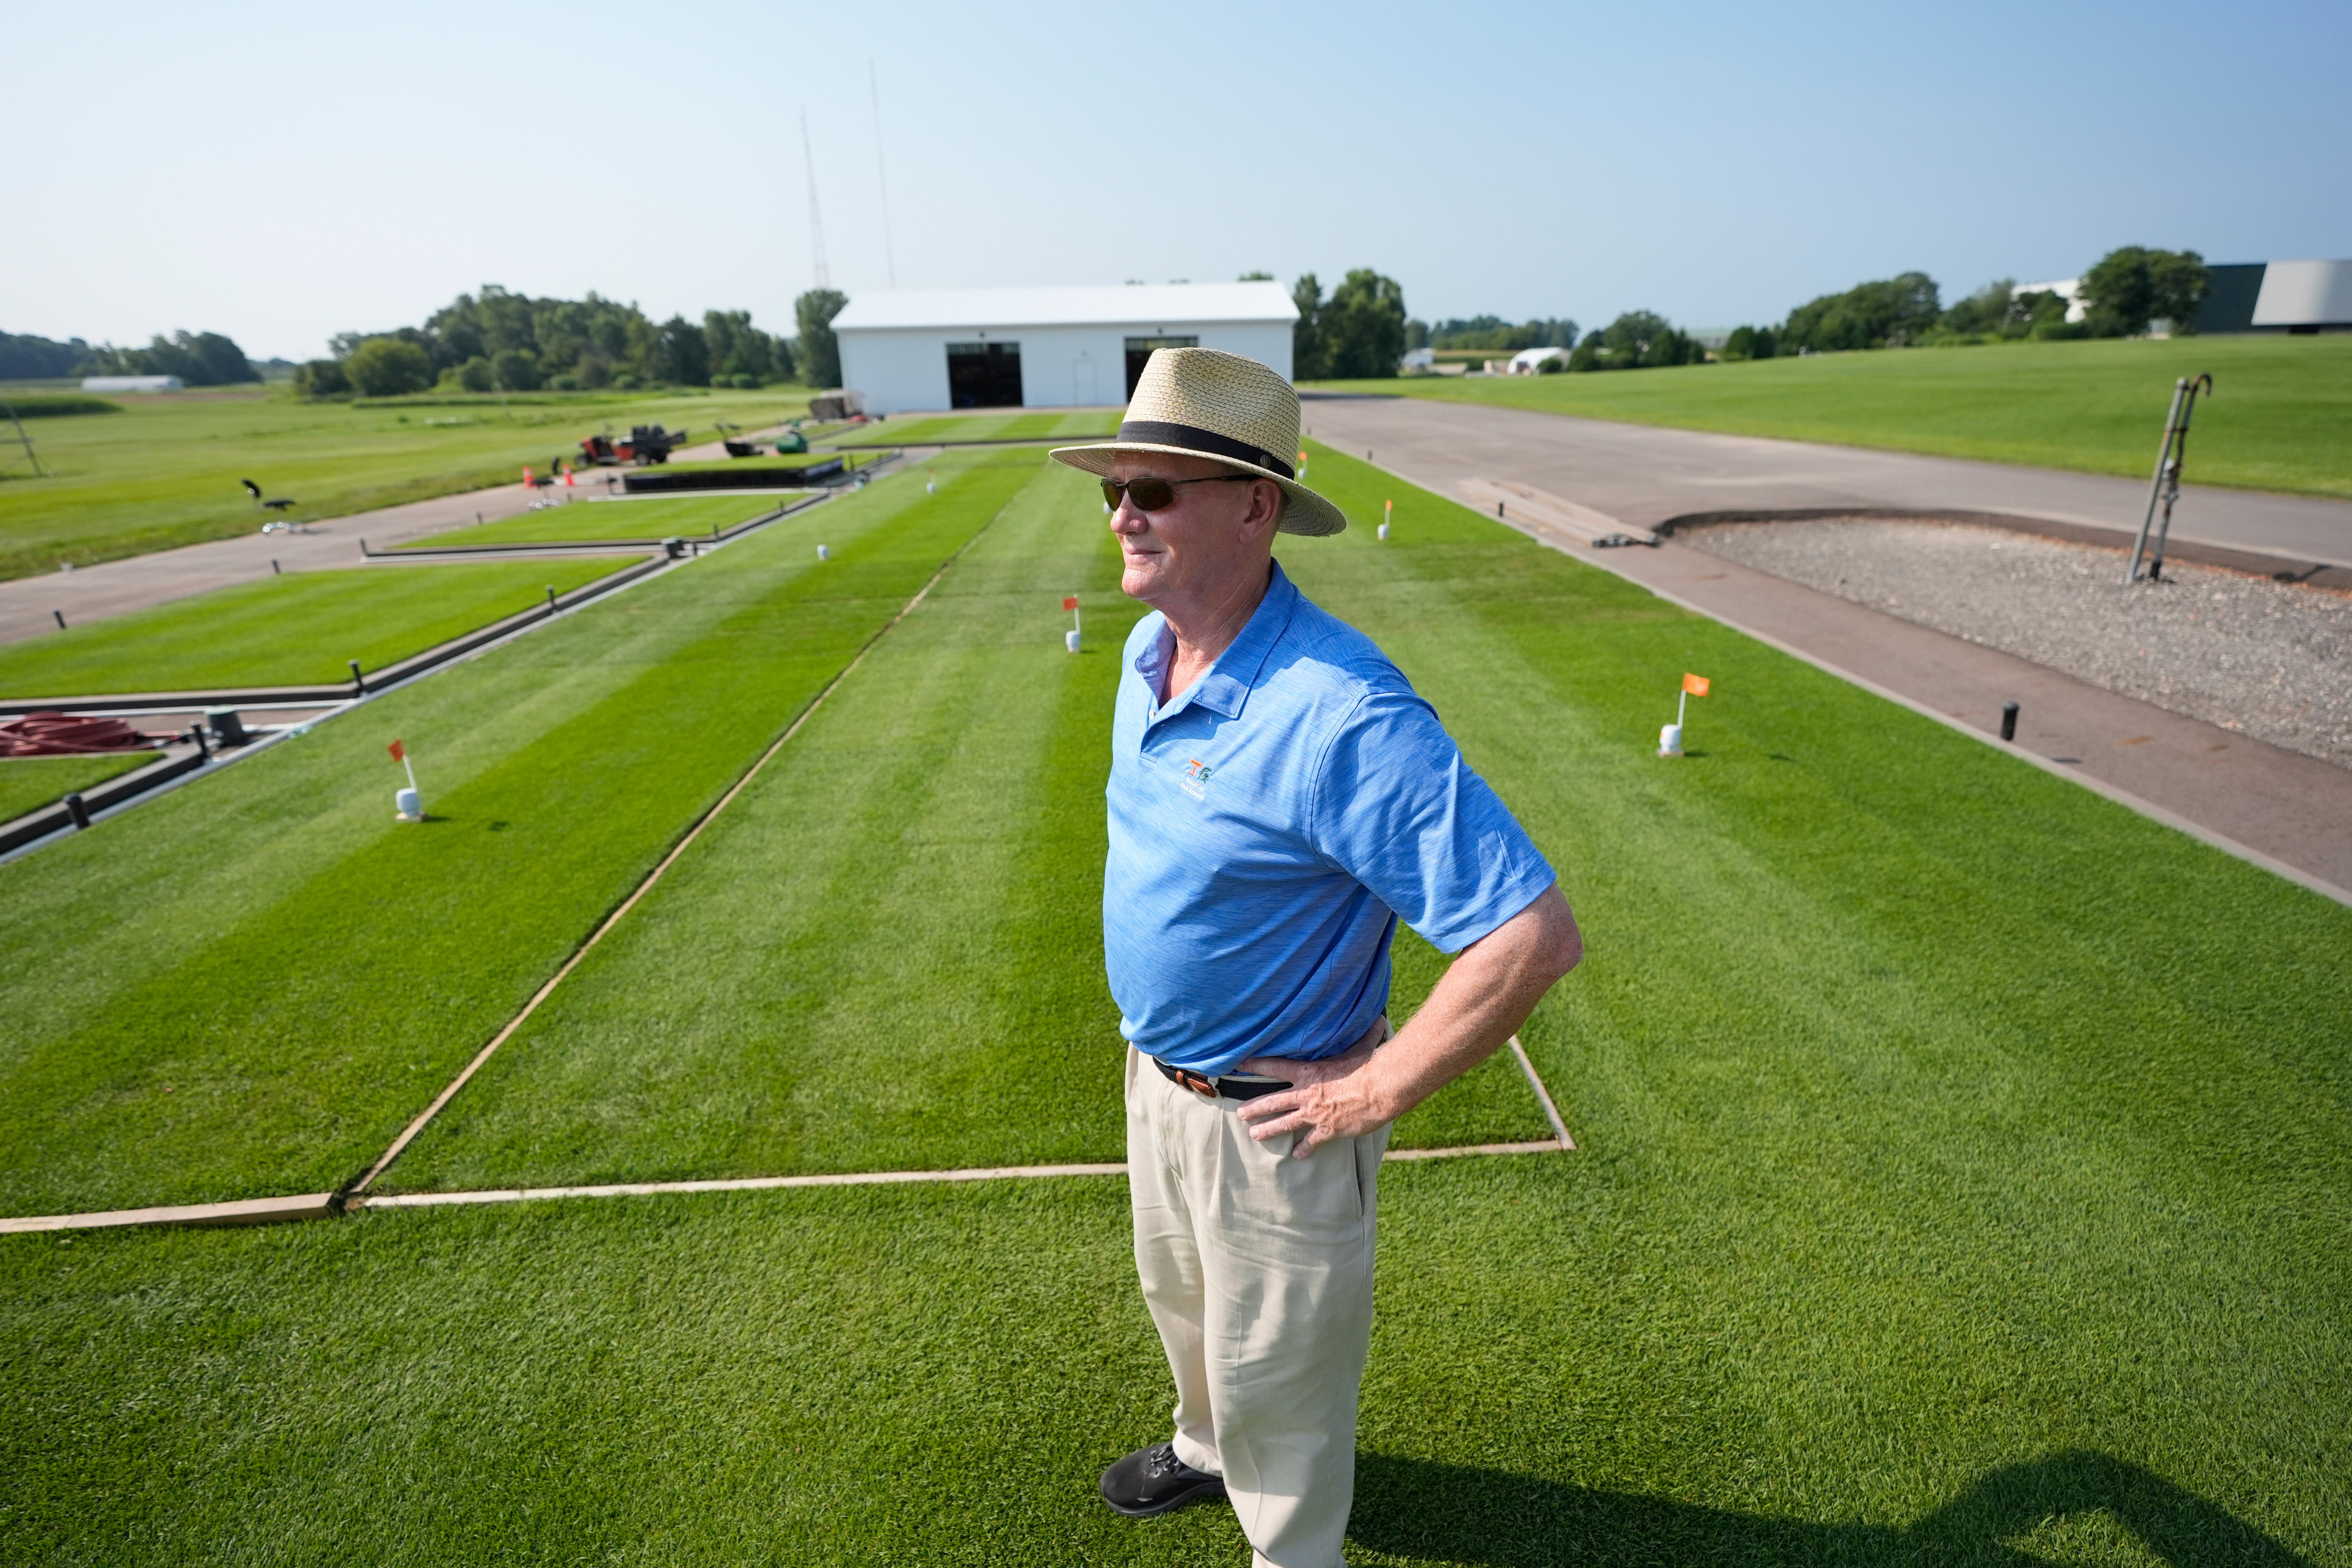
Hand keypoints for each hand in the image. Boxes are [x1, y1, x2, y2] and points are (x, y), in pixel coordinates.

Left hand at [1233, 1034, 1391, 1158]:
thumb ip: (1365, 1035)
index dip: (1256, 1065)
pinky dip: (1303, 1149)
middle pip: (1273, 1101)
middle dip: (1254, 1108)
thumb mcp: (1363, 1048)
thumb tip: (1378, 1021)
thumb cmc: (1370, 1066)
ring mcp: (1314, 1114)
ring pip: (1284, 1123)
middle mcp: (1306, 1094)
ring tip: (1254, 1135)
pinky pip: (1310, 1142)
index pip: (1275, 1067)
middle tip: (1240, 1113)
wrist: (1381, 1090)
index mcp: (1309, 1072)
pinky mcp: (1327, 1130)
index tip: (1240, 1064)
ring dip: (1267, 1130)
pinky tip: (1297, 1155)